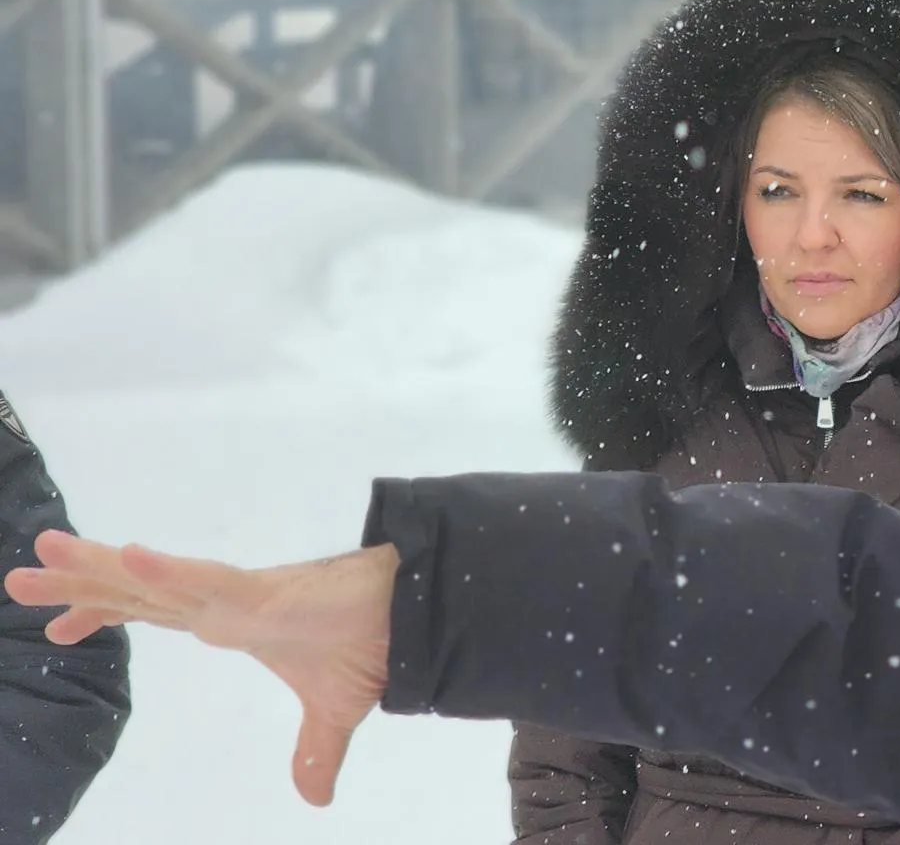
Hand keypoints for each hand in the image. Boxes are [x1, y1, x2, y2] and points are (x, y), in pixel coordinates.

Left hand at [3, 530, 399, 805]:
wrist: (413, 617)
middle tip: (17, 578)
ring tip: (45, 549)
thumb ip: (315, 750)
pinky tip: (127, 556)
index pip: (152, 612)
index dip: (103, 611)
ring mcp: (235, 596)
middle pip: (133, 592)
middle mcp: (219, 603)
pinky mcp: (261, 594)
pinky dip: (165, 568)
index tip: (56, 625)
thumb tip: (316, 799)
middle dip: (76, 584)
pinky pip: (203, 580)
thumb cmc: (373, 643)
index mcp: (229, 622)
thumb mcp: (335, 712)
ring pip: (152, 579)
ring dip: (97, 566)